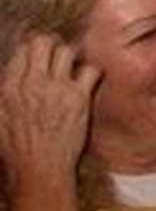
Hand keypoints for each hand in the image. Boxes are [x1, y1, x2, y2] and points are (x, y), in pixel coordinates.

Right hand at [0, 35, 99, 187]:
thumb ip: (3, 94)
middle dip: (51, 44)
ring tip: (71, 68)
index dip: (32, 48)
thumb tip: (6, 81)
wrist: (38, 168)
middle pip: (43, 42)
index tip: (39, 55)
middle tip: (56, 56)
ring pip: (66, 51)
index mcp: (9, 86)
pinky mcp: (79, 99)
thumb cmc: (15, 148)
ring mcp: (56, 89)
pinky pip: (91, 70)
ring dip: (70, 56)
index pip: (22, 49)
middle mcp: (32, 83)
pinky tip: (88, 81)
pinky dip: (92, 72)